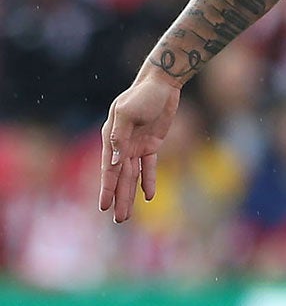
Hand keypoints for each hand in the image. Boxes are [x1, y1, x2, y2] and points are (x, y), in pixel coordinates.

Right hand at [99, 69, 181, 222]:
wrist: (161, 85)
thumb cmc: (142, 95)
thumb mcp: (127, 111)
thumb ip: (120, 134)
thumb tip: (116, 159)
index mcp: (110, 138)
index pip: (109, 169)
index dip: (107, 189)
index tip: (103, 207)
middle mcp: (121, 145)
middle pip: (120, 178)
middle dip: (118, 199)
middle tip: (118, 220)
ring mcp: (136, 146)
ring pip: (132, 176)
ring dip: (130, 195)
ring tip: (126, 215)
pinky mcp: (151, 145)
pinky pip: (149, 167)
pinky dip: (148, 181)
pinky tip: (148, 196)